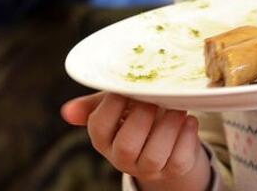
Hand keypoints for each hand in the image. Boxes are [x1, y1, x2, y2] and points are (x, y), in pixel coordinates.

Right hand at [62, 93, 210, 190]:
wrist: (166, 138)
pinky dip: (187, 138)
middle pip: (126, 146)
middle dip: (142, 118)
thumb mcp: (119, 105)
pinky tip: (189, 121)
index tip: (129, 87)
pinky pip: (178, 161)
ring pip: (154, 157)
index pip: (99, 126)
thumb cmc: (138, 114)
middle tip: (155, 99)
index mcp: (104, 139)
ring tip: (178, 109)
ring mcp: (147, 168)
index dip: (114, 104)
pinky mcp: (172, 170)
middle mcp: (122, 158)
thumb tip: (67, 111)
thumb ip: (98, 102)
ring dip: (168, 128)